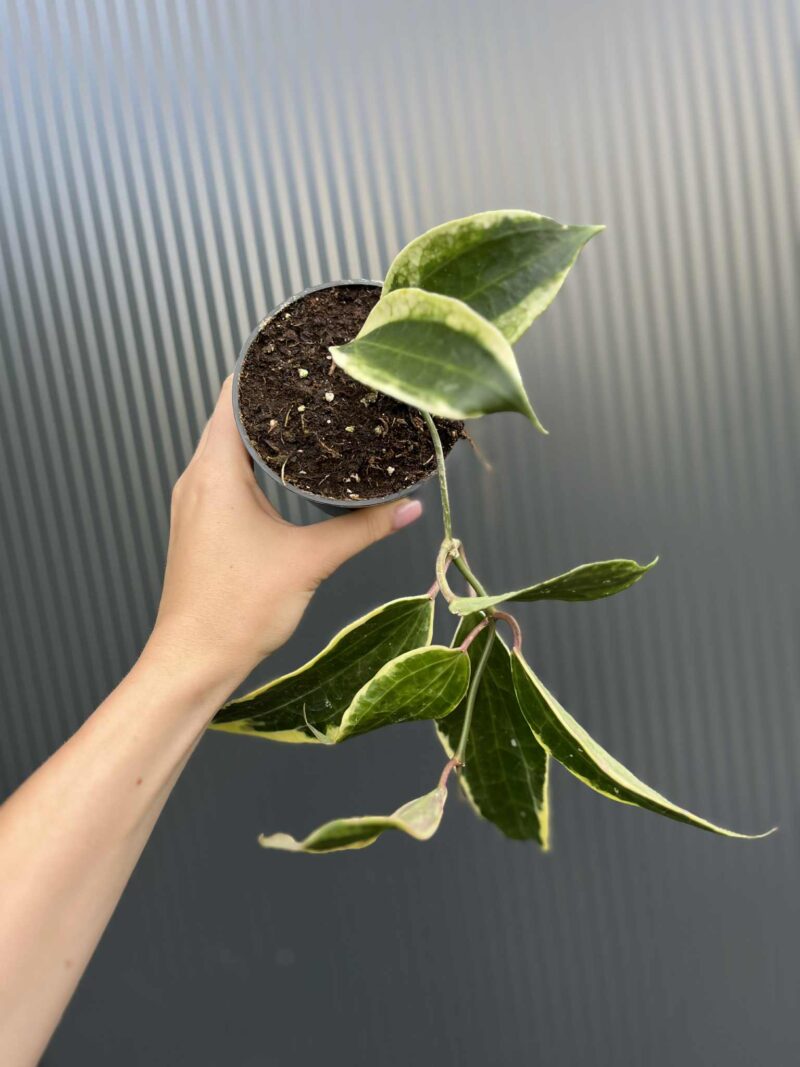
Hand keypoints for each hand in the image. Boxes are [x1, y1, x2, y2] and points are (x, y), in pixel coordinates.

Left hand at [149, 377, 422, 689]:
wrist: (193, 661)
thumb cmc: (236, 611)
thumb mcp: (311, 562)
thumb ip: (363, 529)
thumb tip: (409, 507)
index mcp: (214, 472)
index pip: (232, 395)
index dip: (265, 368)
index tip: (302, 354)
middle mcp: (196, 478)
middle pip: (231, 416)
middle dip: (273, 398)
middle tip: (321, 385)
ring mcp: (194, 502)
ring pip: (227, 446)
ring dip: (263, 431)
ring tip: (310, 419)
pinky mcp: (199, 523)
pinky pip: (223, 474)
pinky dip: (253, 462)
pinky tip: (285, 469)